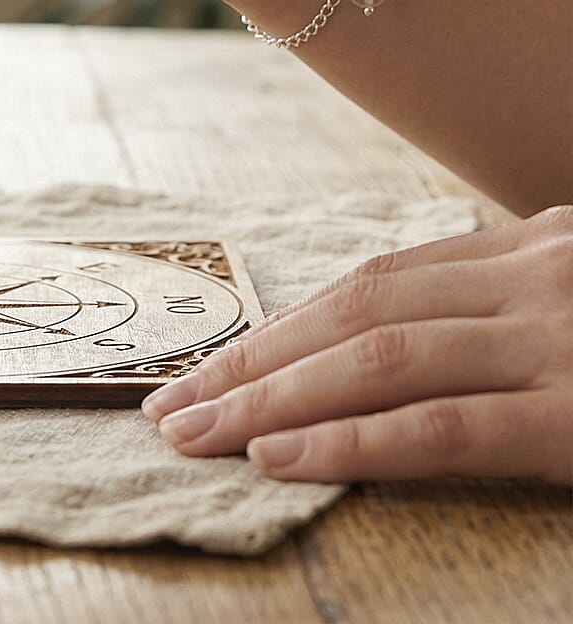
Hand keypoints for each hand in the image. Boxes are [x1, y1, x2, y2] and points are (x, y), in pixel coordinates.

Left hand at [141, 207, 572, 483]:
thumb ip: (499, 306)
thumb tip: (390, 339)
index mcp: (526, 249)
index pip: (373, 285)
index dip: (283, 327)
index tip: (214, 364)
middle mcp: (531, 277)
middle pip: (356, 312)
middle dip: (253, 361)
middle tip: (172, 401)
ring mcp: (554, 340)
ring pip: (378, 358)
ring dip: (272, 398)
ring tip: (199, 432)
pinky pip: (444, 427)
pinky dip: (351, 442)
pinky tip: (279, 458)